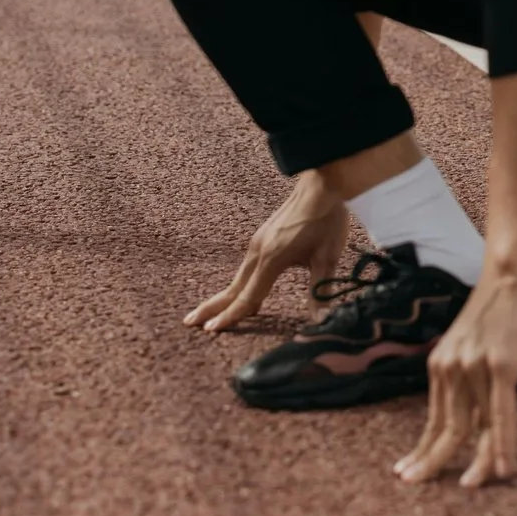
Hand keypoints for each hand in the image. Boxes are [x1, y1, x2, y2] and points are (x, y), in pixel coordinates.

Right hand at [185, 171, 349, 331]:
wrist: (322, 184)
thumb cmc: (325, 220)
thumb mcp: (327, 257)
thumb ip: (320, 291)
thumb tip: (321, 321)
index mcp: (270, 260)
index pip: (247, 297)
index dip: (231, 317)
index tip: (211, 330)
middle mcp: (258, 252)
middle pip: (233, 287)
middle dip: (212, 306)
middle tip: (189, 322)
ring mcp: (258, 243)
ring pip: (239, 276)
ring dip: (225, 295)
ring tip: (209, 311)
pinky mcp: (263, 236)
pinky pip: (247, 266)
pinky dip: (239, 282)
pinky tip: (243, 289)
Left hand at [397, 262, 516, 487]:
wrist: (510, 272)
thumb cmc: (498, 308)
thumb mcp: (474, 346)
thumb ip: (471, 378)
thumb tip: (478, 417)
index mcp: (441, 366)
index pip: (432, 419)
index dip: (422, 449)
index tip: (408, 472)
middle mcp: (451, 369)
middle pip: (447, 429)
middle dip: (433, 462)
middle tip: (416, 485)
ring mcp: (475, 367)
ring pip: (476, 427)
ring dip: (479, 461)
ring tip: (474, 486)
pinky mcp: (501, 366)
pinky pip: (500, 414)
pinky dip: (502, 444)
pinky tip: (504, 467)